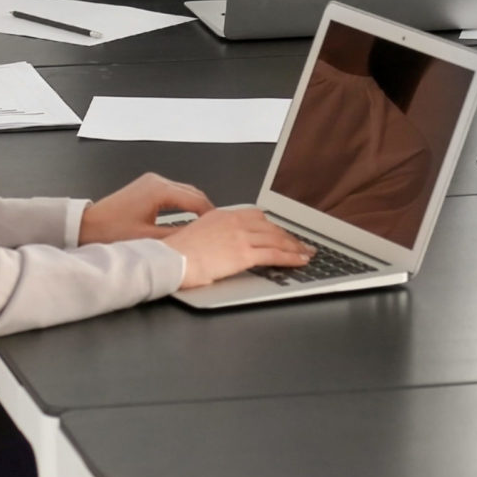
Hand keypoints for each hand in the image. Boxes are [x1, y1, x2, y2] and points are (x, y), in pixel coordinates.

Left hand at [78, 174, 214, 243]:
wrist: (86, 226)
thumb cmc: (111, 232)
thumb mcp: (148, 239)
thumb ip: (177, 236)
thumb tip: (198, 238)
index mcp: (159, 189)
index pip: (195, 200)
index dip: (210, 214)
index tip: (220, 226)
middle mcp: (157, 181)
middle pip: (192, 192)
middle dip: (205, 209)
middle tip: (217, 227)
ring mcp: (151, 182)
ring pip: (183, 192)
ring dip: (194, 206)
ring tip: (205, 225)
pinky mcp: (146, 187)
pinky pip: (173, 193)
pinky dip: (183, 204)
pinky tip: (187, 218)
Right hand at [168, 207, 313, 288]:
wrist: (170, 260)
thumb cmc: (177, 253)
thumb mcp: (198, 234)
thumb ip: (215, 235)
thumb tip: (222, 245)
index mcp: (223, 215)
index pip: (256, 216)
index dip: (272, 225)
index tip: (281, 231)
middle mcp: (234, 221)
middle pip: (269, 226)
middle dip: (288, 235)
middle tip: (300, 242)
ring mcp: (240, 236)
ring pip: (276, 239)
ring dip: (294, 246)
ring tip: (306, 253)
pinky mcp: (243, 254)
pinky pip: (274, 254)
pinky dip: (290, 257)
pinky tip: (299, 260)